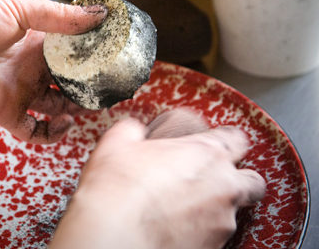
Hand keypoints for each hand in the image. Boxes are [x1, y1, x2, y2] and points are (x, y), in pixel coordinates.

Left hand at [0, 0, 105, 143]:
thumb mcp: (18, 7)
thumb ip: (59, 16)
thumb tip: (99, 13)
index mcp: (37, 39)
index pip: (73, 49)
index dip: (93, 54)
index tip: (115, 55)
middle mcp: (33, 66)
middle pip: (69, 79)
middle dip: (89, 84)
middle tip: (111, 85)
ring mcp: (22, 90)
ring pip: (58, 105)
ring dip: (77, 107)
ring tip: (92, 103)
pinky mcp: (7, 111)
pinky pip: (35, 131)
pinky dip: (52, 133)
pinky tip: (66, 122)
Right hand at [50, 109, 264, 248]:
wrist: (113, 234)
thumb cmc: (118, 187)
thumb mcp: (119, 142)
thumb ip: (134, 130)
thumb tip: (134, 130)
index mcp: (205, 152)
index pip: (236, 138)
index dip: (227, 139)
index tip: (217, 143)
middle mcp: (222, 186)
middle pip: (252, 180)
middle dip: (239, 178)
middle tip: (214, 179)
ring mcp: (221, 222)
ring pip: (233, 212)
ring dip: (215, 207)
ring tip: (184, 206)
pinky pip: (216, 236)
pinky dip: (202, 230)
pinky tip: (176, 225)